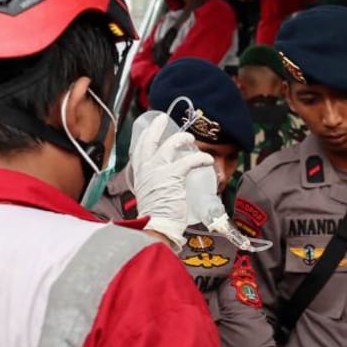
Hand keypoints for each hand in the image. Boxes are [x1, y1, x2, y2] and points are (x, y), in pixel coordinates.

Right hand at [131, 112, 213, 247]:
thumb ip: (156, 188)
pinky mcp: (172, 176)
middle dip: (156, 128)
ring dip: (181, 139)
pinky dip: (199, 158)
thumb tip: (167, 187)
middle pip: (148, 142)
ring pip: (169, 146)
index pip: (139, 152)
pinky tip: (207, 160)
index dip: (145, 138)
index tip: (150, 131)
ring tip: (190, 138)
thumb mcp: (150, 197)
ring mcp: (157, 171)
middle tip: (162, 119)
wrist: (156, 227)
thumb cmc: (155, 217)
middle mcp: (145, 170)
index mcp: (139, 175)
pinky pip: (188, 161)